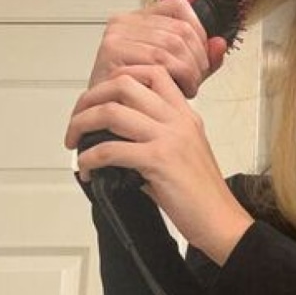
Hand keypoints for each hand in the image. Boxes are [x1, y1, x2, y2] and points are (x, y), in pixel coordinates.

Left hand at [65, 65, 252, 263]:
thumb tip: (118, 145)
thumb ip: (157, 141)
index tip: (100, 99)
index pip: (153, 73)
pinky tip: (87, 169)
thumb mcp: (186, 155)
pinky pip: (110, 149)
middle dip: (90, 99)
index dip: (119, 77)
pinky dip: (89, 158)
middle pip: (124, 85)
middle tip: (77, 120)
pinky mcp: (158, 161)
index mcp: (186, 117)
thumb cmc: (203, 197)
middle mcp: (178, 121)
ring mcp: (169, 138)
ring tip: (74, 143)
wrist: (221, 221)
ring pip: (111, 112)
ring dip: (82, 125)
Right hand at [89, 0, 228, 97]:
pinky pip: (158, 60)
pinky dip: (176, 77)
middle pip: (181, 29)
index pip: (180, 6)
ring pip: (172, 45)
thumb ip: (203, 59)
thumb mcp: (180, 73)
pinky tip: (175, 91)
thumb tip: (221, 44)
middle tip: (196, 81)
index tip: (201, 58)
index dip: (199, 33)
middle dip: (198, 59)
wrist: (110, 118)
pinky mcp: (111, 52)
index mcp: (140, 18)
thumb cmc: (141, 94)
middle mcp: (125, 22)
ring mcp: (117, 35)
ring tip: (187, 89)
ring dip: (189, 72)